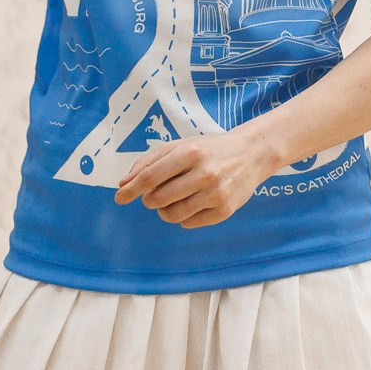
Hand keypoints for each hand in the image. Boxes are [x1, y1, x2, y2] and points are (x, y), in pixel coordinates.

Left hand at [113, 129, 280, 228]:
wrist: (252, 154)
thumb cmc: (209, 149)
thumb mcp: (180, 146)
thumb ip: (149, 162)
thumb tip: (123, 185)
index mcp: (190, 152)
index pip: (150, 178)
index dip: (130, 190)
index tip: (119, 198)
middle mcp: (204, 173)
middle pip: (157, 199)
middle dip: (149, 199)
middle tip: (156, 194)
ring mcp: (216, 194)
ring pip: (171, 215)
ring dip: (164, 210)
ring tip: (173, 199)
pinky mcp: (224, 211)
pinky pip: (188, 223)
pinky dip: (183, 216)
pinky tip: (193, 202)